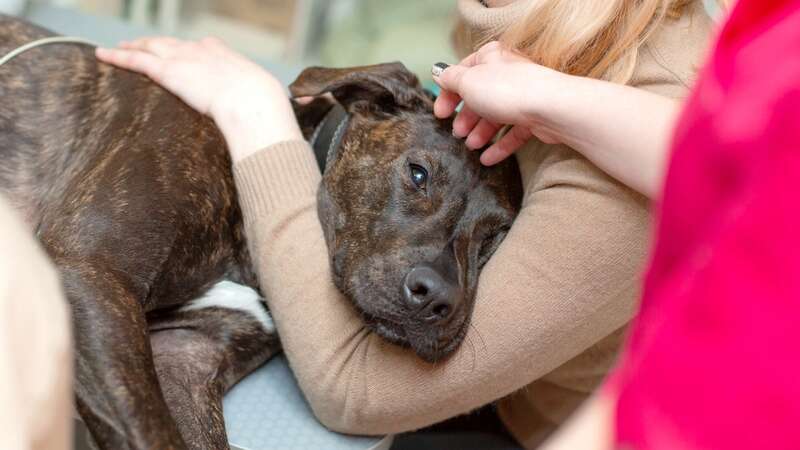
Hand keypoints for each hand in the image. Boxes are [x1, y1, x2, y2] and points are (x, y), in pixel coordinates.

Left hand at [96, 37, 301, 161]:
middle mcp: (203, 51)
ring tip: (117, 48)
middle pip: (172, 43)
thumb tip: (274, 134)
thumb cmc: (264, 108)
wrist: (253, 103)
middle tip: (142, 45)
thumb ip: (261, 112)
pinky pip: (137, 60)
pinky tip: (104, 55)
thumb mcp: (266, 104)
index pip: (204, 47)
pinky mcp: (168, 70)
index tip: (184, 52)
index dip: (191, 50)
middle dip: (157, 44)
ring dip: (133, 47)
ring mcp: (184, 58)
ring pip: (151, 47)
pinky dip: (118, 56)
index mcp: (227, 56)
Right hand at [432, 41, 571, 164]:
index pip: (463, 74)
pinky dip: (499, 146)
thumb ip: (451, 79)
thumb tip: (441, 74)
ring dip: (481, 133)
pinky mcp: (535, 117)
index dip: (449, 94)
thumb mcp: (468, 81)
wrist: (551, 107)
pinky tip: (486, 159)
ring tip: (471, 146)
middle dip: (466, 117)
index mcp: (490, 58)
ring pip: (496, 116)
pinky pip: (513, 133)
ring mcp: (522, 96)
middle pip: (479, 97)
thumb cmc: (508, 89)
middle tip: (456, 133)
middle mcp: (507, 74)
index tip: (440, 113)